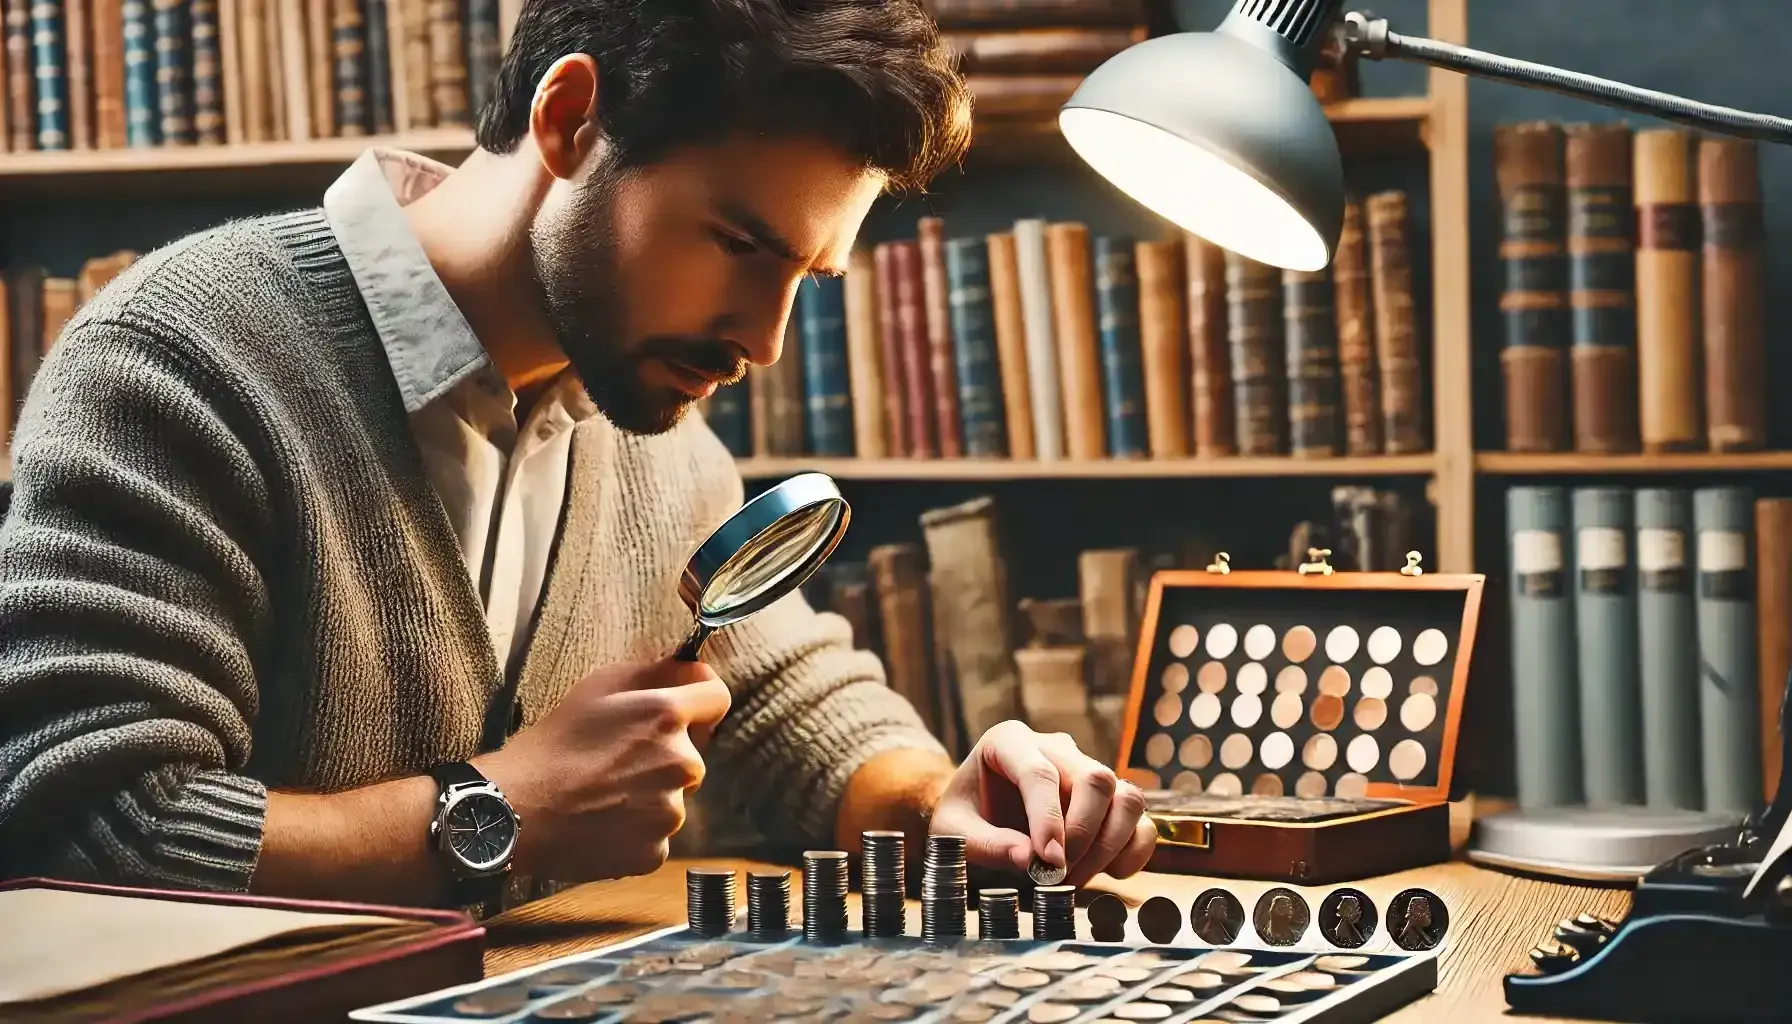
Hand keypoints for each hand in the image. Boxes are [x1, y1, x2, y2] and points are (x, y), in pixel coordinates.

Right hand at [473, 658, 730, 882]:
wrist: (515, 812)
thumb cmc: (551, 745)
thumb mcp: (597, 687)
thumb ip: (653, 672)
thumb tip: (689, 669)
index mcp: (668, 717)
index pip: (717, 697)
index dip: (699, 697)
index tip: (682, 704)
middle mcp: (682, 764)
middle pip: (693, 752)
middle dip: (666, 752)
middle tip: (618, 758)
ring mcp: (671, 813)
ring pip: (674, 796)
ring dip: (651, 793)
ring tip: (604, 794)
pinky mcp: (655, 852)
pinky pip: (657, 833)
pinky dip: (636, 829)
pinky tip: (602, 822)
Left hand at [930, 721, 1153, 885]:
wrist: (978, 816)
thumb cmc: (965, 816)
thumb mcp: (953, 831)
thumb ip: (987, 844)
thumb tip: (1031, 860)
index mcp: (1009, 740)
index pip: (1039, 772)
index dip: (1048, 819)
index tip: (1047, 861)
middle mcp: (1055, 748)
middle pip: (1094, 779)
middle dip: (1082, 835)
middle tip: (1056, 874)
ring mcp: (1087, 770)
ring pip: (1127, 796)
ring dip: (1109, 845)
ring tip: (1074, 876)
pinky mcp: (1110, 800)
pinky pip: (1142, 821)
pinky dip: (1134, 851)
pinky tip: (1108, 872)